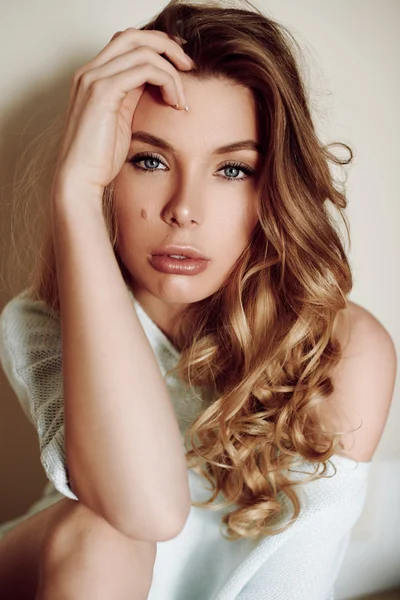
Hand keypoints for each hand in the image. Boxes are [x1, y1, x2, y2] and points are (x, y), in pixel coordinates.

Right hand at [52, 28, 193, 195]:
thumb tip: (157, 86)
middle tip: (189, 68)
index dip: (157, 48)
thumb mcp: (122, 120)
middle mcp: (90, 71)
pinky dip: (167, 82)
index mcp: (94, 76)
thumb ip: (134, 98)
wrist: (80, 179)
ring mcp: (94, 78)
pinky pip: (145, 70)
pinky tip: (175, 103)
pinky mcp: (104, 92)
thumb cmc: (100, 159)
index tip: (180, 67)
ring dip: (171, 71)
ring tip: (182, 98)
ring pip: (144, 51)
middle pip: (135, 36)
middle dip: (167, 47)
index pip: (128, 43)